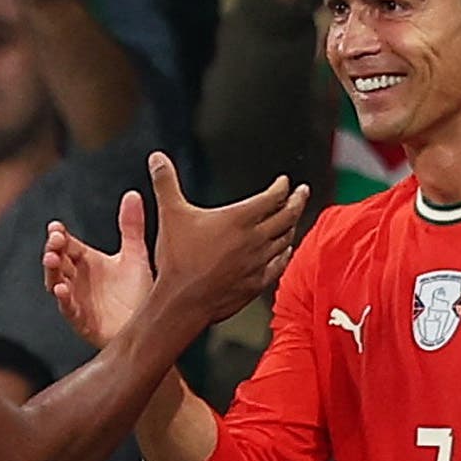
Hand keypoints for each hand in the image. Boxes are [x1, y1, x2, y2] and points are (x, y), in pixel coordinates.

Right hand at [45, 186, 153, 347]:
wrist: (151, 328)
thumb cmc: (140, 295)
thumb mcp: (135, 256)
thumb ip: (131, 227)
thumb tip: (132, 194)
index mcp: (87, 262)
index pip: (68, 244)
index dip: (59, 236)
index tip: (56, 227)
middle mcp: (78, 279)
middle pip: (58, 260)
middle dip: (53, 249)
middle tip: (55, 240)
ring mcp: (78, 299)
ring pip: (56, 282)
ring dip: (52, 271)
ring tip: (52, 259)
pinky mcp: (82, 320)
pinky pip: (68, 308)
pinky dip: (64, 299)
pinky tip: (62, 289)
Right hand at [145, 153, 308, 325]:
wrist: (183, 301)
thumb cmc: (177, 260)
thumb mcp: (170, 213)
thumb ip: (166, 182)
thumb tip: (157, 159)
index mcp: (238, 218)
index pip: (272, 196)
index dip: (282, 186)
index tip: (284, 182)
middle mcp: (254, 239)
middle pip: (287, 215)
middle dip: (297, 201)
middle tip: (303, 192)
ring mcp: (258, 262)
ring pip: (285, 239)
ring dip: (292, 226)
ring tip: (293, 218)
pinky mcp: (256, 283)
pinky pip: (279, 265)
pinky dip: (285, 254)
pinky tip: (285, 251)